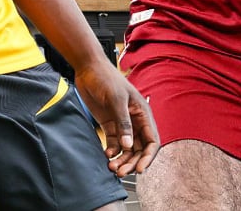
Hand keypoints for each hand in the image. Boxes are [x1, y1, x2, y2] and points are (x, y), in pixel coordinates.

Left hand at [73, 60, 159, 175]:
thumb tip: (128, 146)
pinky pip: (114, 143)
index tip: (139, 169)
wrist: (88, 69)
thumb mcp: (116, 100)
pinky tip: (106, 154)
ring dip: (121, 159)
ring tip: (112, 167)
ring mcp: (122, 123)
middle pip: (139, 148)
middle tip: (121, 172)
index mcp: (142, 113)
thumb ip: (123, 123)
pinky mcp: (109, 124)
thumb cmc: (106, 78)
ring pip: (126, 148)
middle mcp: (135, 120)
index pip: (152, 140)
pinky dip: (112, 151)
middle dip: (132, 161)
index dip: (148, 157)